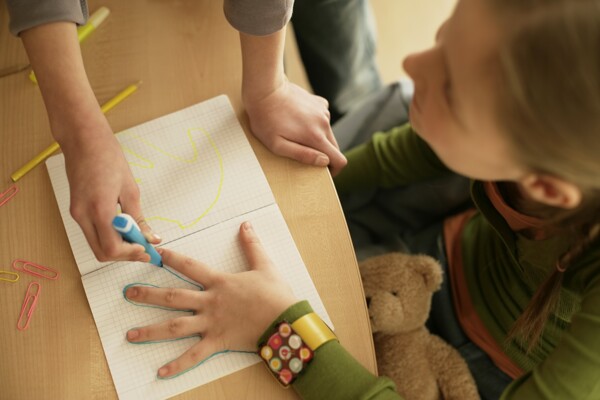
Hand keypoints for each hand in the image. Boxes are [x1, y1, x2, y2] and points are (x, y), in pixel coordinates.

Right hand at [62, 122, 160, 261]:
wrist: (84, 140)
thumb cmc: (108, 158)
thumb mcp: (130, 189)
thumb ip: (139, 218)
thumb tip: (151, 238)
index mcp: (99, 210)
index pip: (113, 248)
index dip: (132, 254)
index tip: (148, 250)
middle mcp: (83, 216)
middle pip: (102, 253)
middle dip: (125, 255)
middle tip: (144, 249)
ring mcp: (76, 214)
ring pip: (96, 246)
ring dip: (117, 248)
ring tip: (137, 238)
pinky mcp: (75, 211)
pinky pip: (92, 234)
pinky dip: (109, 237)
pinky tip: (124, 229)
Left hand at [124, 221, 297, 377]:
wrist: (286, 320)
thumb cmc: (275, 294)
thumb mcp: (264, 265)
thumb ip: (252, 245)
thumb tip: (246, 224)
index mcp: (219, 282)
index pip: (190, 267)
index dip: (171, 259)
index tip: (154, 253)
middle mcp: (210, 302)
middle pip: (173, 296)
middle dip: (148, 294)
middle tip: (128, 293)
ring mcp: (211, 323)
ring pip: (175, 326)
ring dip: (151, 330)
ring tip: (130, 334)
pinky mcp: (217, 341)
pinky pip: (194, 355)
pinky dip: (178, 364)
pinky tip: (160, 372)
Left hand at [244, 79, 347, 175]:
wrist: (265, 90)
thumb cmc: (266, 120)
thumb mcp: (277, 145)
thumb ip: (302, 155)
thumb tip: (324, 161)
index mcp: (316, 137)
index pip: (339, 160)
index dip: (335, 170)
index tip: (324, 172)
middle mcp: (324, 123)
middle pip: (335, 147)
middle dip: (324, 154)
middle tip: (305, 154)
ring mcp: (323, 111)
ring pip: (327, 132)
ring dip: (318, 137)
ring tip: (297, 133)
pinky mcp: (319, 102)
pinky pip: (322, 118)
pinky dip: (315, 123)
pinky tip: (299, 120)